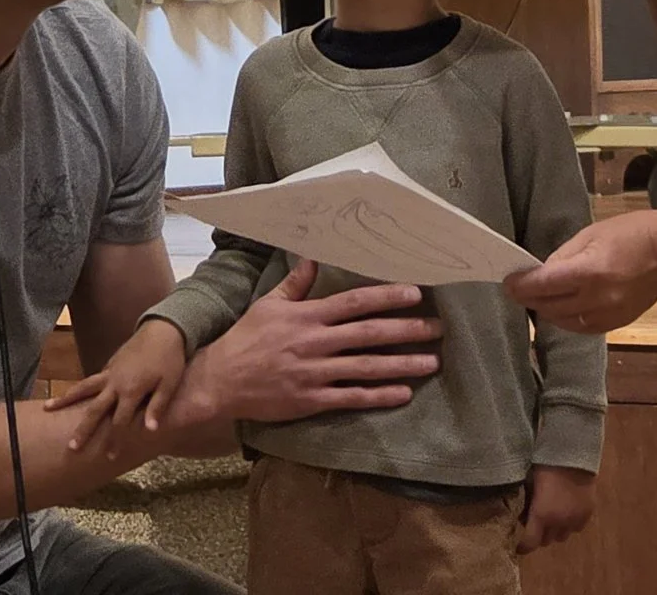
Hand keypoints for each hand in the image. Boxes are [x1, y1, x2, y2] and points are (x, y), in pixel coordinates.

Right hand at [45, 319, 188, 458]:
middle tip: (71, 447)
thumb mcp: (169, 384)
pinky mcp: (109, 364)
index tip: (110, 457)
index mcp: (131, 391)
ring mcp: (109, 372)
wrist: (162, 329)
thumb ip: (158, 407)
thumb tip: (150, 431)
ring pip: (83, 388)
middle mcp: (115, 383)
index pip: (119, 423)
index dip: (115, 441)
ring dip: (65, 399)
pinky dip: (81, 388)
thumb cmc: (169, 359)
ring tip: (47, 407)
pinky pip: (92, 379)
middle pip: (94, 410)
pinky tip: (72, 396)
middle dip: (83, 429)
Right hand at [174, 260, 442, 426]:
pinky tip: (404, 393)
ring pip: (366, 367)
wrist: (219, 380)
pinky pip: (352, 397)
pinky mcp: (312, 400)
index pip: (354, 303)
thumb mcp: (268, 304)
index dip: (386, 297)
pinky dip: (379, 396)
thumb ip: (296, 284)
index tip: (415, 293)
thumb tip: (313, 257)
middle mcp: (315, 343)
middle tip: (437, 328)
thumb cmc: (245, 339)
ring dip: (402, 364)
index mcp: (307, 316)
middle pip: (369, 334)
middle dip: (406, 330)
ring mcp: (315, 373)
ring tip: (431, 361)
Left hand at [503, 209, 656, 333]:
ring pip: (562, 321)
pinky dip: (566, 319)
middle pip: (549, 306)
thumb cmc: (632, 233)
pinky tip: (561, 308)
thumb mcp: (591, 234)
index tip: (508, 282)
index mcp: (590, 271)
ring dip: (546, 310)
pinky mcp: (617, 323)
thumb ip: (563, 256)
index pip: (543, 285)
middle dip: (529, 298)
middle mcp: (598, 298)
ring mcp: (609, 315)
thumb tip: (540, 273)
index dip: (521, 286)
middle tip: (518, 288)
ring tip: (537, 298)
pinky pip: (581, 328)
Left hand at [516, 465, 594, 552]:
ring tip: (552, 517)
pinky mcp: (588, 514)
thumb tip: (523, 517)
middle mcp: (558, 522)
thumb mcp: (529, 485)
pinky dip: (570, 524)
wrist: (573, 454)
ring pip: (562, 536)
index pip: (530, 543)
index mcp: (541, 515)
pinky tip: (567, 511)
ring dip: (555, 530)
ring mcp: (575, 519)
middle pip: (546, 541)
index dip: (523, 547)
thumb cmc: (545, 466)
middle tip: (535, 524)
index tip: (519, 546)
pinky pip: (576, 528)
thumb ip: (527, 505)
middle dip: (539, 535)